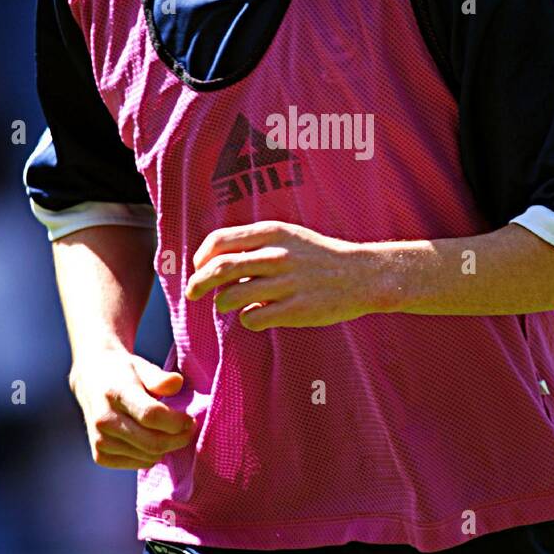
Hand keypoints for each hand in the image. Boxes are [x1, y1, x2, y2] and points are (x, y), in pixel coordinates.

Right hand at [69, 349, 194, 468]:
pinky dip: (151, 457)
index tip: (190, 419)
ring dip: (166, 448)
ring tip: (170, 433)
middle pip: (152, 442)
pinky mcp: (99, 455)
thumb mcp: (141, 366)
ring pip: (147, 457)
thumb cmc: (124, 373)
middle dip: (178, 439)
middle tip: (188, 430)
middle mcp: (105, 419)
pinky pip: (137, 464)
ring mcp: (100, 440)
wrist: (90, 380)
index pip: (151, 416)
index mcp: (116, 393)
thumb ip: (159, 377)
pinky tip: (152, 441)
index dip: (177, 422)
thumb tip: (177, 383)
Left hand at [185, 220, 379, 329]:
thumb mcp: (289, 237)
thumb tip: (217, 260)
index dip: (202, 257)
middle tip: (192, 293)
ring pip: (232, 296)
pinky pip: (253, 318)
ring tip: (226, 305)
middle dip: (198, 284)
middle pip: (220, 269)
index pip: (220, 241)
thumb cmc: (319, 257)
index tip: (199, 267)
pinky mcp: (296, 309)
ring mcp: (287, 283)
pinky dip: (247, 319)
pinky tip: (255, 316)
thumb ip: (256, 244)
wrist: (361, 276)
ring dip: (222, 303)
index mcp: (273, 233)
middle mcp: (277, 255)